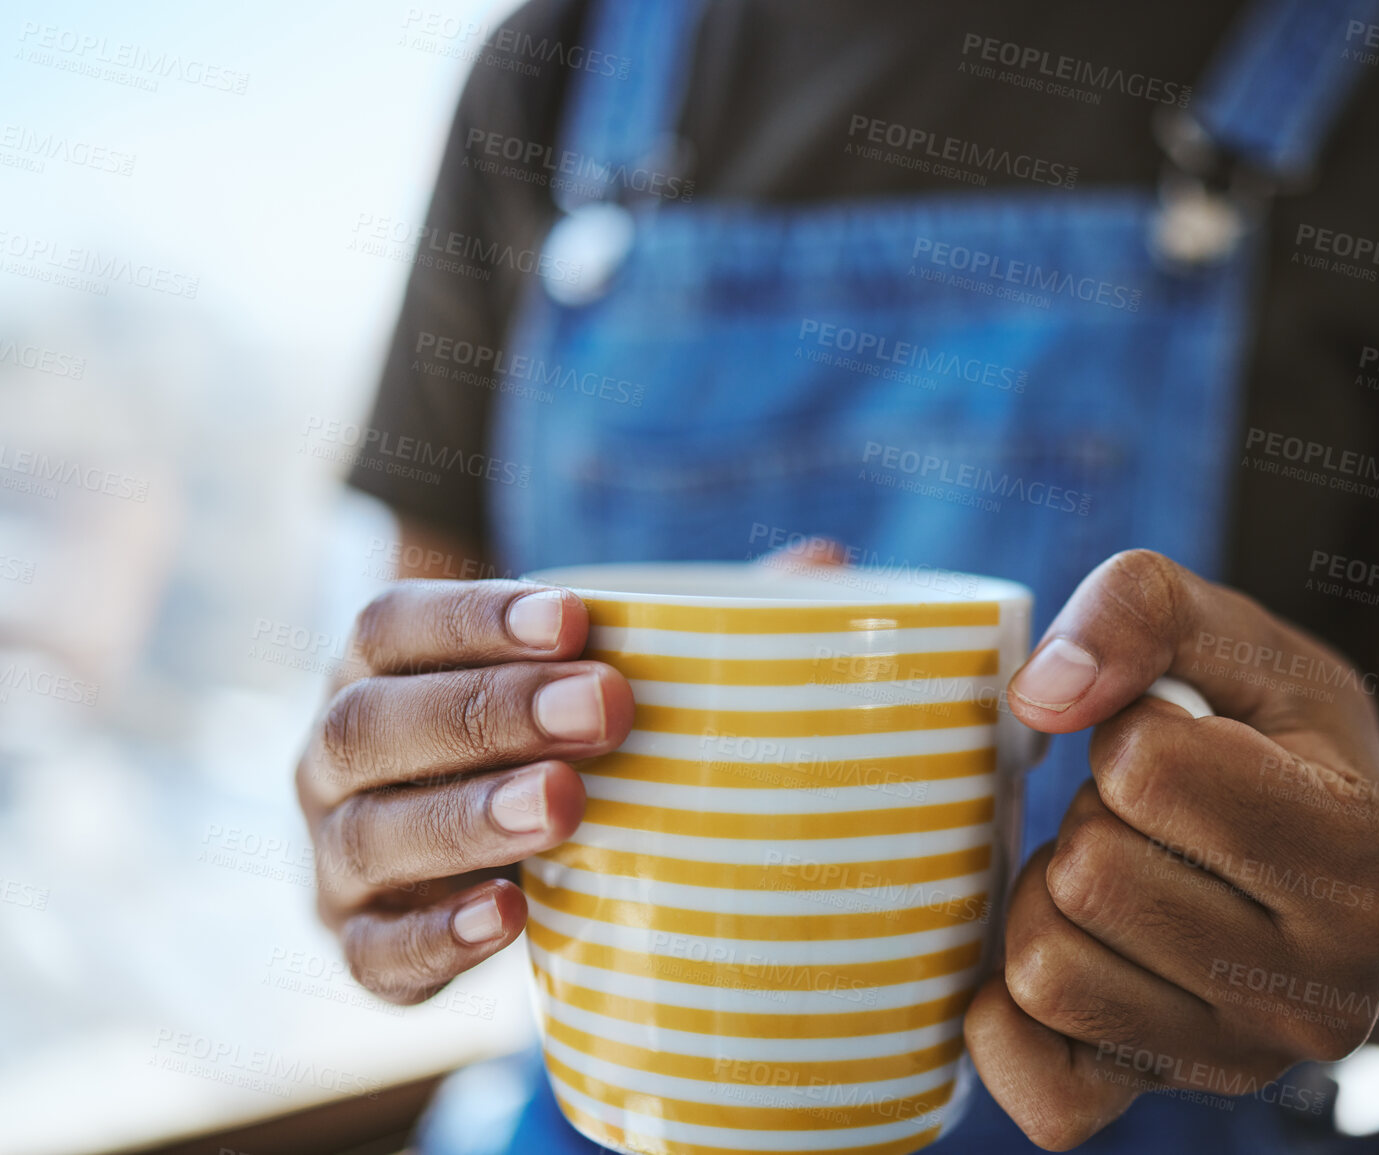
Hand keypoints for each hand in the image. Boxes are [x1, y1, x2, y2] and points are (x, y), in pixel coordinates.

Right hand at [294, 580, 633, 1003]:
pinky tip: (513, 914)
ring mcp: (337, 859)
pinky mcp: (360, 948)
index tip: (577, 617)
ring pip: (371, 835)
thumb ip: (658, 632)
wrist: (468, 862)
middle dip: (491, 711)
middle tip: (604, 708)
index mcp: (370, 669)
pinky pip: (378, 953)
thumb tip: (806, 565)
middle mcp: (330, 759)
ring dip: (471, 817)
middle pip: (375, 724)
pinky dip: (442, 937)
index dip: (476, 617)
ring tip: (566, 804)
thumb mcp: (571, 677)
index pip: (393, 625)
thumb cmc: (540, 740)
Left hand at [964, 551, 1378, 1148]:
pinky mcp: (1168, 1100)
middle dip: (1091, 818)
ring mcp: (1245, 1063)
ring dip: (1052, 901)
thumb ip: (1145, 607)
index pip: (1145, 768)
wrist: (1349, 880)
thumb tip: (1039, 696)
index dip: (1131, 731)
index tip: (1184, 745)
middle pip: (1089, 874)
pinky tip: (1075, 951)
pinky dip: (1014, 1013)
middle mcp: (1323, 992)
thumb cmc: (1289, 744)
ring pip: (1044, 969)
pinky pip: (1032, 1083)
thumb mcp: (1246, 640)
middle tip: (1148, 820)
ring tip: (1125, 877)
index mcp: (1364, 865)